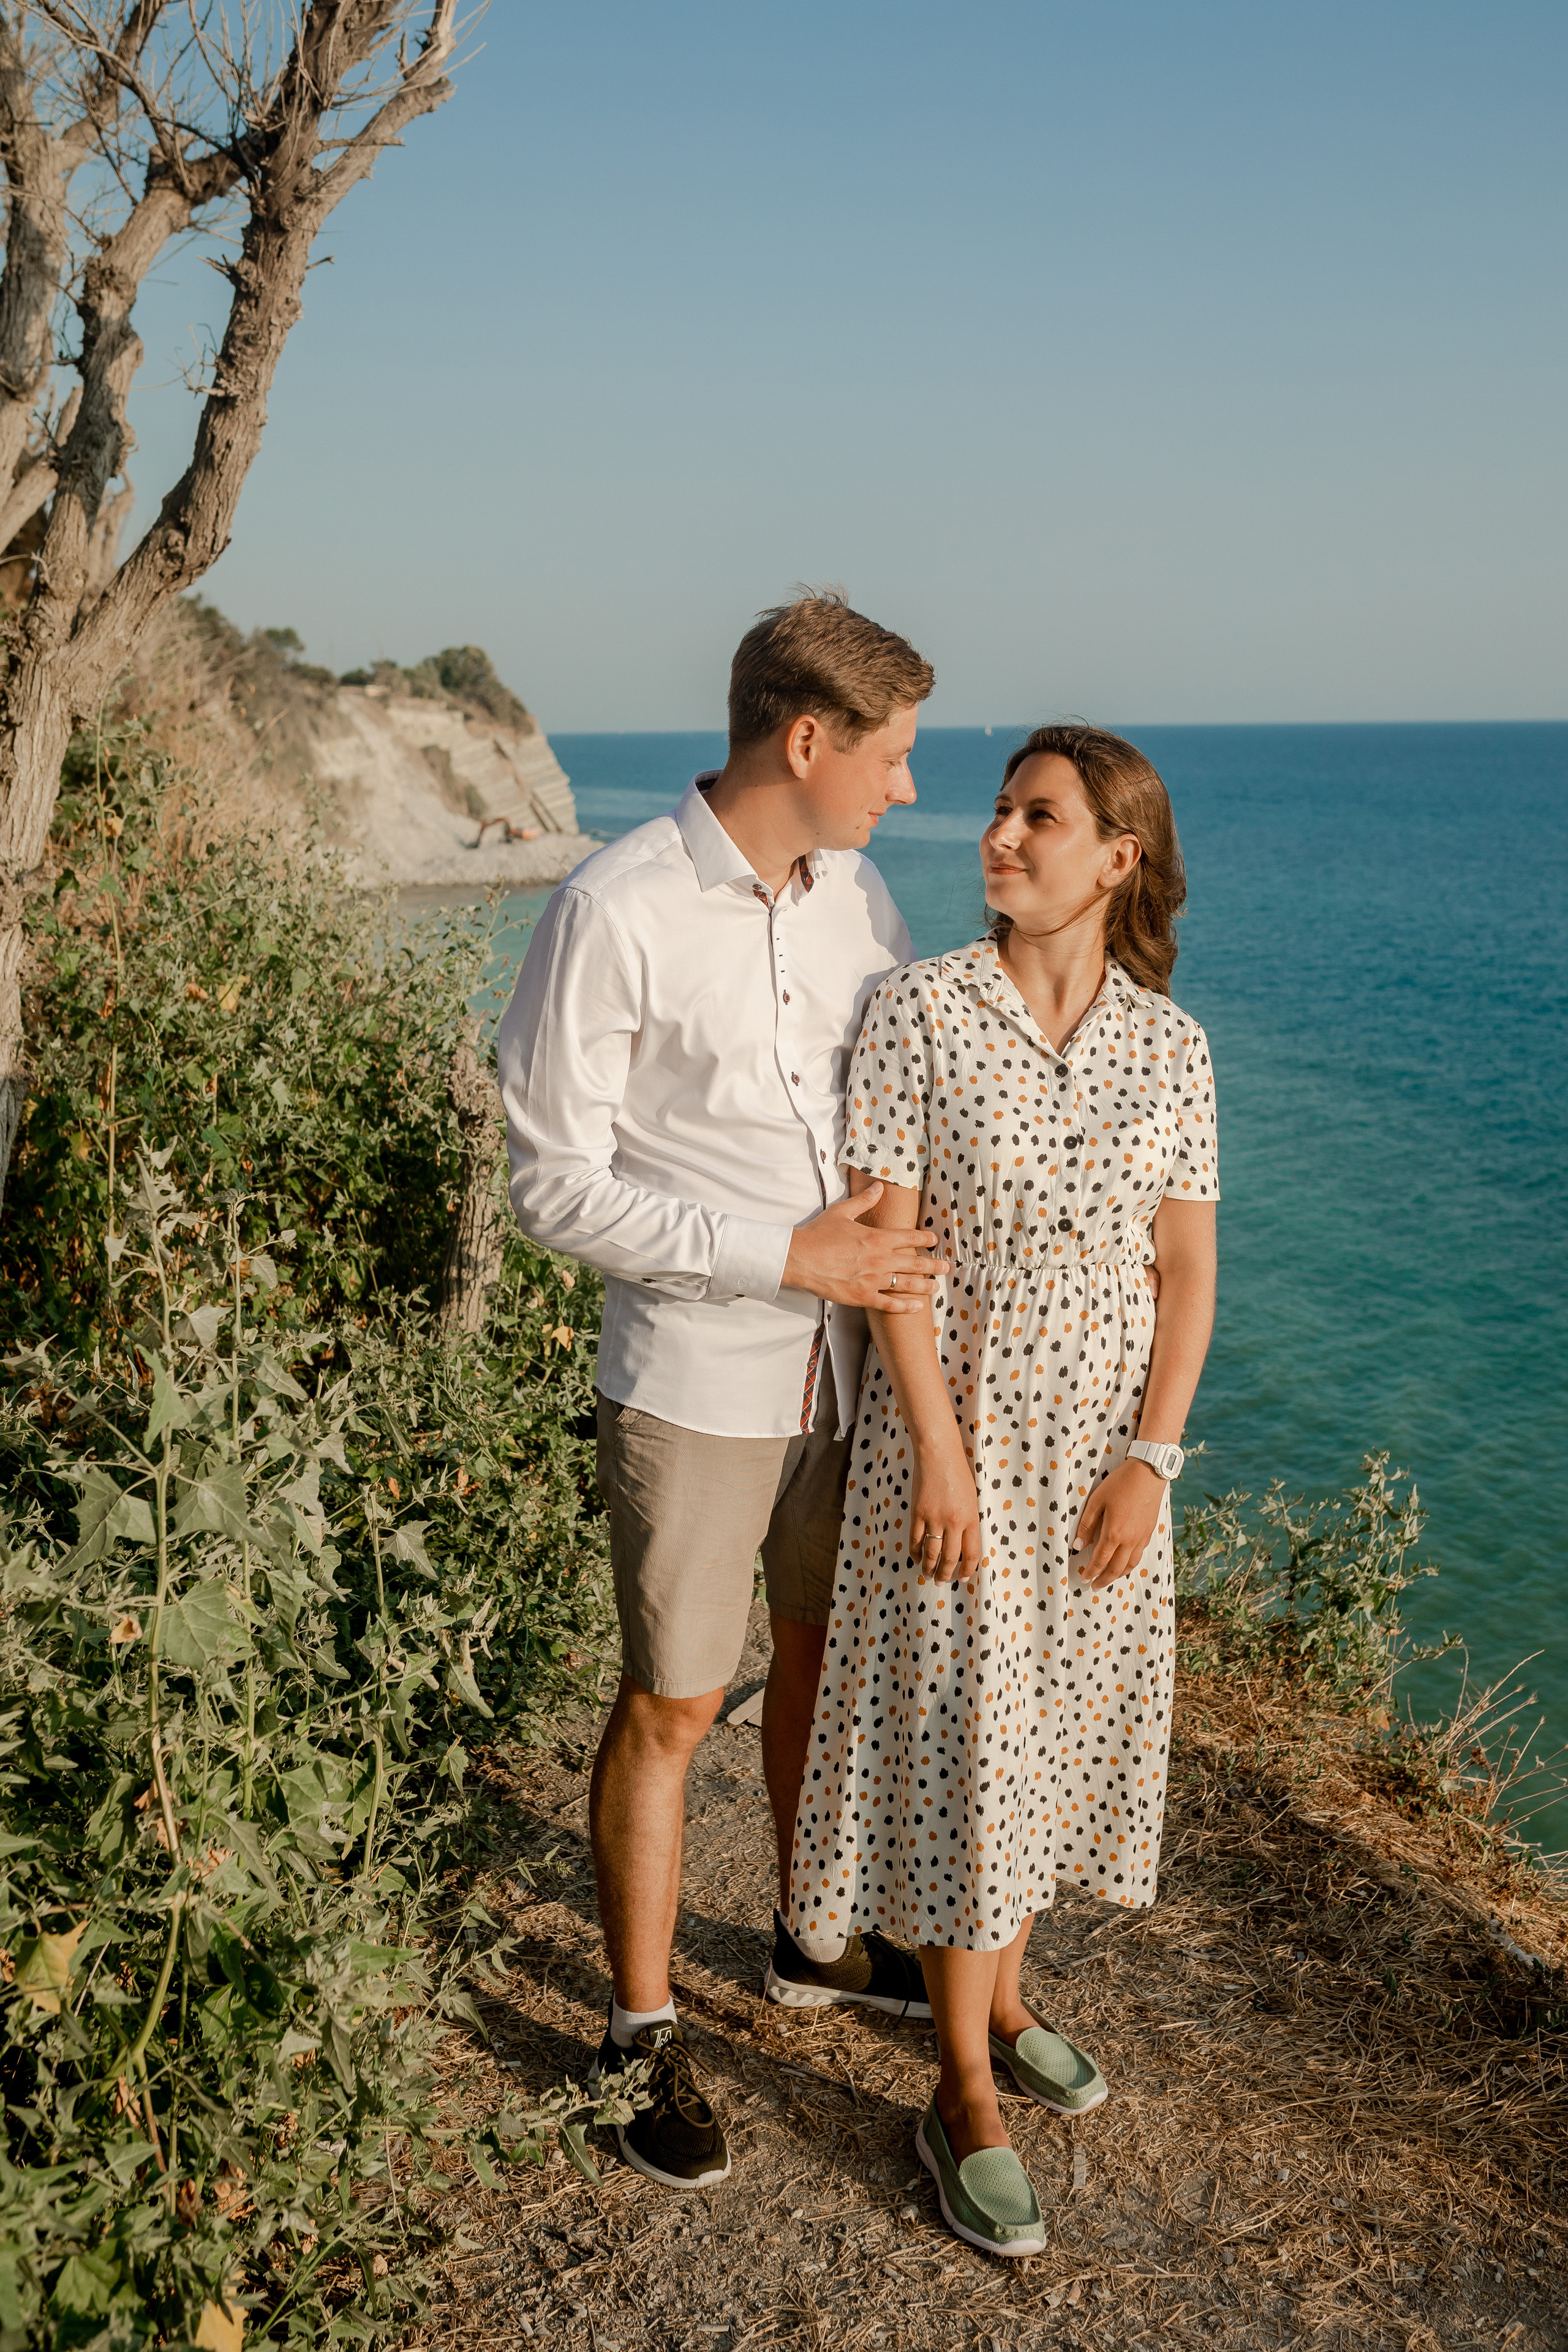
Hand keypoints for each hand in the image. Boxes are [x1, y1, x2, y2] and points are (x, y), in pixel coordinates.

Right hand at [782, 1184, 947, 1311]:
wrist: (800, 1258)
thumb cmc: (818, 1233)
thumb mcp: (842, 1211)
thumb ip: (864, 1200)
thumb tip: (878, 1186)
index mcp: (877, 1237)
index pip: (909, 1238)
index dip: (925, 1239)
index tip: (934, 1240)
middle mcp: (880, 1259)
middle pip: (915, 1263)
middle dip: (933, 1265)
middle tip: (946, 1267)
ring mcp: (873, 1280)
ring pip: (907, 1285)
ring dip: (925, 1286)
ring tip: (936, 1288)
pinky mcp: (863, 1297)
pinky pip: (890, 1304)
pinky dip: (905, 1307)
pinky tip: (917, 1308)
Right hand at [911, 1443, 981, 1583]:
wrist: (938, 1454)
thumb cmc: (957, 1473)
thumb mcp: (972, 1498)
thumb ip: (968, 1521)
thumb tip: (962, 1543)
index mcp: (971, 1518)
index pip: (972, 1553)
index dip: (967, 1569)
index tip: (963, 1578)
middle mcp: (954, 1522)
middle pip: (950, 1558)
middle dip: (946, 1574)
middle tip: (942, 1582)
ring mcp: (934, 1518)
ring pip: (931, 1553)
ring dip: (929, 1567)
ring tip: (927, 1575)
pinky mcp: (918, 1513)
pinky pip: (915, 1539)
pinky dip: (915, 1551)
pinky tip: (916, 1557)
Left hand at [1071, 1458, 1165, 1589]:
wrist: (1148, 1474)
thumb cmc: (1120, 1484)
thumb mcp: (1097, 1501)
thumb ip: (1087, 1525)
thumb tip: (1077, 1546)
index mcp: (1114, 1533)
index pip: (1100, 1560)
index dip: (1091, 1572)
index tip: (1084, 1578)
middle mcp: (1130, 1540)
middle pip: (1116, 1569)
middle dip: (1104, 1580)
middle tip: (1095, 1586)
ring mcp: (1142, 1538)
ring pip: (1130, 1565)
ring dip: (1118, 1575)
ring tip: (1109, 1578)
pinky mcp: (1149, 1532)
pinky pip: (1139, 1555)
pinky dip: (1130, 1564)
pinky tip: (1125, 1562)